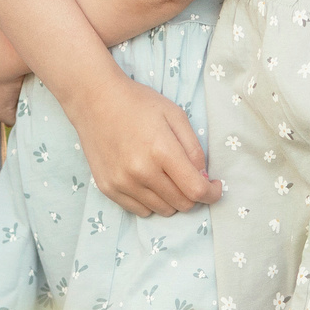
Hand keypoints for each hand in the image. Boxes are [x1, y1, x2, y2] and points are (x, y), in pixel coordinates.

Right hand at [61, 69, 218, 218]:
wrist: (94, 99)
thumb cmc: (138, 102)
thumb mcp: (175, 115)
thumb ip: (194, 148)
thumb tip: (203, 178)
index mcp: (162, 151)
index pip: (196, 190)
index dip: (212, 194)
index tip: (215, 187)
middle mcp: (141, 172)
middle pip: (181, 204)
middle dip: (193, 194)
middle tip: (189, 177)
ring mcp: (122, 182)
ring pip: (162, 210)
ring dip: (172, 198)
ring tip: (167, 177)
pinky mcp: (108, 188)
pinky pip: (140, 210)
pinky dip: (151, 201)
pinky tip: (148, 181)